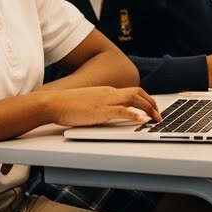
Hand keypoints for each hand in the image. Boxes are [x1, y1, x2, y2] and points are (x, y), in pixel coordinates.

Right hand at [46, 86, 161, 125]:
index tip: (151, 109)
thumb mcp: (88, 104)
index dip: (145, 100)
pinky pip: (122, 110)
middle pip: (137, 93)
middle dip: (151, 104)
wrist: (53, 103)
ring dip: (148, 108)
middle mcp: (109, 93)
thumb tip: (108, 114)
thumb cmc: (66, 105)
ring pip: (134, 99)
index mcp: (106, 91)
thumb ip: (100, 106)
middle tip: (158, 116)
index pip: (132, 92)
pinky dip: (134, 114)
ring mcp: (105, 100)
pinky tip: (142, 120)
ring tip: (155, 118)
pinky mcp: (100, 110)